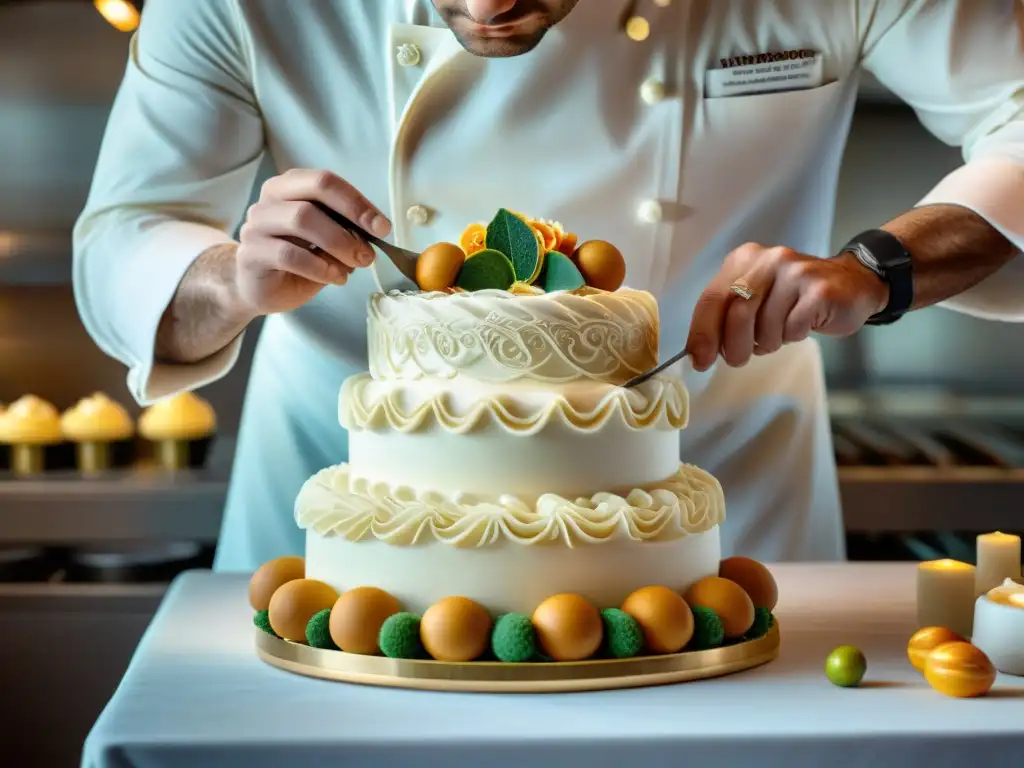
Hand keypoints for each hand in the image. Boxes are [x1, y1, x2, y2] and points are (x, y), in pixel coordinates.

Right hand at [234, 169, 390, 315]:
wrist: (260, 289)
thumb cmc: (297, 262)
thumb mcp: (326, 243)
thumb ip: (346, 231)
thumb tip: (375, 232)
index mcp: (289, 187)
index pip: (325, 181)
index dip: (357, 202)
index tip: (382, 227)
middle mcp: (269, 200)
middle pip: (313, 192)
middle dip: (350, 217)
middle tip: (371, 247)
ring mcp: (256, 225)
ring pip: (301, 220)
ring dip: (338, 243)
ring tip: (356, 264)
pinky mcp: (251, 254)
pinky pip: (290, 255)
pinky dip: (320, 267)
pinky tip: (336, 277)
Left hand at [685, 243, 889, 371]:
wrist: (852, 283)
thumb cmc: (793, 298)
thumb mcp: (756, 298)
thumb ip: (727, 315)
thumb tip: (699, 351)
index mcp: (744, 259)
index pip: (712, 298)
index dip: (702, 333)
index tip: (698, 360)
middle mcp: (768, 260)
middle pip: (736, 314)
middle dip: (733, 346)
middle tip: (739, 359)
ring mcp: (795, 272)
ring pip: (766, 327)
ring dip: (769, 342)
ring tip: (781, 331)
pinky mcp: (819, 290)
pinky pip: (793, 329)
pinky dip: (793, 336)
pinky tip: (802, 325)